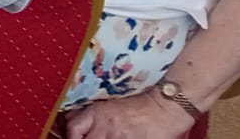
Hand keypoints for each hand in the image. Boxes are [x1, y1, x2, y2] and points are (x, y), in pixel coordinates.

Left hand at [63, 92, 196, 138]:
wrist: (167, 104)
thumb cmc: (143, 104)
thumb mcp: (113, 104)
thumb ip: (95, 114)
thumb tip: (76, 120)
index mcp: (98, 111)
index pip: (73, 128)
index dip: (71, 136)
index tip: (74, 138)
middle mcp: (106, 124)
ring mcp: (119, 136)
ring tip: (113, 137)